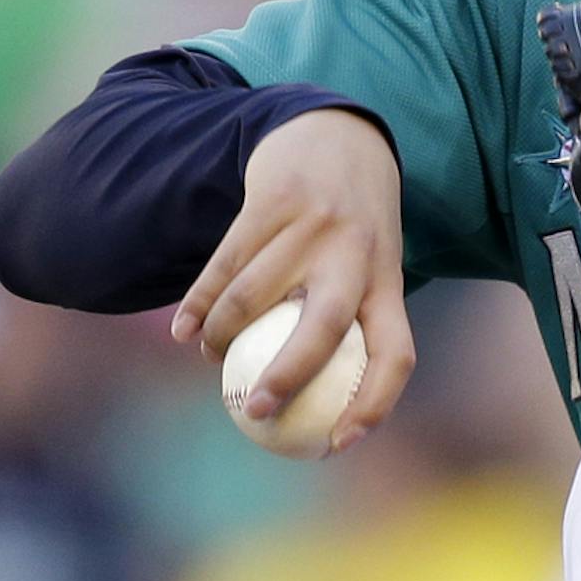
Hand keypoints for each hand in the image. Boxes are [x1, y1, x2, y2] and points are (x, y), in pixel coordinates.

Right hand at [170, 108, 414, 448]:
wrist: (336, 136)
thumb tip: (314, 411)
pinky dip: (200, 303)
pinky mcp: (272, 201)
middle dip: (289, 373)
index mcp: (388, 281)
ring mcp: (314, 225)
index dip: (374, 403)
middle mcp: (356, 255)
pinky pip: (226, 262)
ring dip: (224, 337)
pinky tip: (184, 332)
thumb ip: (349, 325)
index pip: (395, 353)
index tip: (337, 443)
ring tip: (213, 359)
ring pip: (256, 294)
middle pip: (325, 326)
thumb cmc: (352, 229)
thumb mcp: (370, 269)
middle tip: (255, 408)